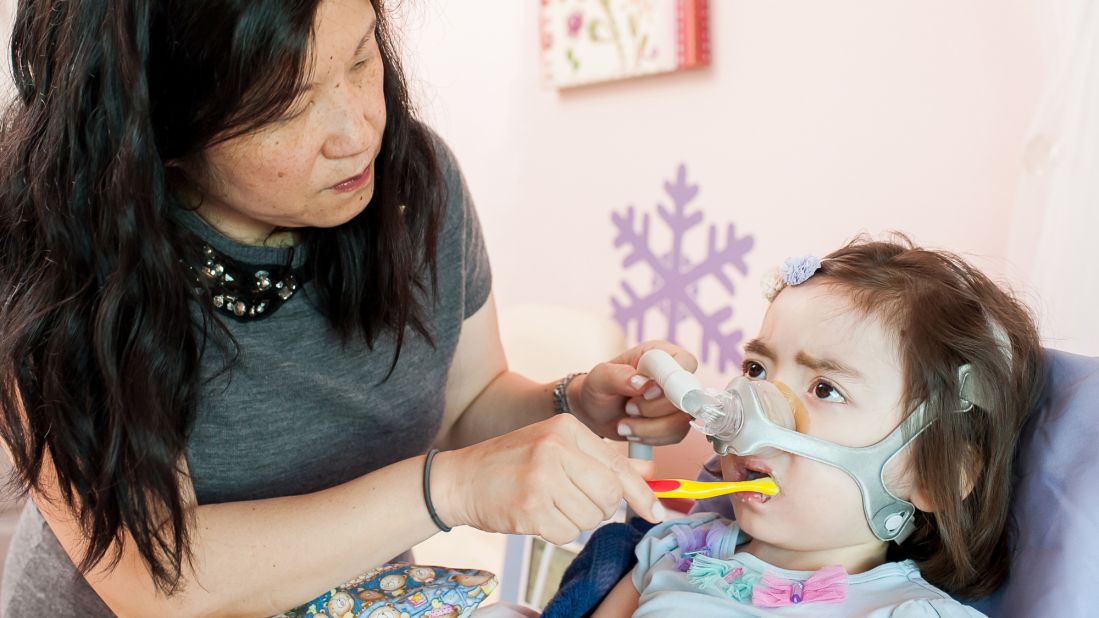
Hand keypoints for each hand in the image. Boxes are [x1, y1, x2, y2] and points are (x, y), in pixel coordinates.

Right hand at [431, 414, 665, 544]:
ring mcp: (541, 478)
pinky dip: (556, 532)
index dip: (641, 494)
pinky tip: (536, 515)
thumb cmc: (513, 463)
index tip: (656, 512)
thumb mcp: (556, 447)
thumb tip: (649, 473)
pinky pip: (567, 534)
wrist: (462, 479)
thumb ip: (601, 460)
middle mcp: (555, 448)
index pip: (618, 467)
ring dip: (575, 520)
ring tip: (549, 503)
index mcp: (566, 428)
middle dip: (600, 508)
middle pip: (609, 496)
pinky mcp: (529, 508)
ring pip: (590, 518)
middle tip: (574, 501)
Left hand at [570, 340, 696, 444]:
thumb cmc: (598, 388)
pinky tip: (633, 431)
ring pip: (681, 421)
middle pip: (685, 397)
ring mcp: (677, 400)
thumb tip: (644, 384)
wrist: (595, 410)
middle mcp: (674, 375)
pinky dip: (651, 438)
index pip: (685, 362)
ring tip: (625, 423)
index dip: (670, 382)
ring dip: (649, 429)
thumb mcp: (599, 378)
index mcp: (660, 353)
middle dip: (652, 410)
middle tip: (628, 408)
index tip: (645, 393)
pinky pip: (675, 435)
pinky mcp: (674, 421)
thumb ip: (618, 376)